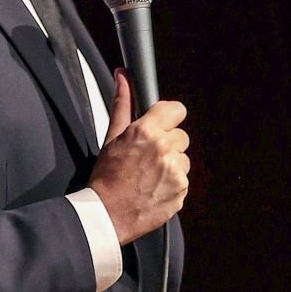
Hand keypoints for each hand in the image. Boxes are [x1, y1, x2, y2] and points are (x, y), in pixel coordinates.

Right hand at [88, 70, 189, 245]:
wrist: (106, 214)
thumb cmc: (107, 176)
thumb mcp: (112, 136)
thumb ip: (123, 103)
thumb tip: (123, 77)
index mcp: (147, 131)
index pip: (176, 109)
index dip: (167, 117)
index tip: (160, 125)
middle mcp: (164, 149)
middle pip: (180, 136)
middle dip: (167, 144)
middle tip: (146, 158)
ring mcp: (175, 171)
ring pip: (183, 159)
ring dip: (171, 165)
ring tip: (148, 175)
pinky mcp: (182, 190)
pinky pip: (183, 179)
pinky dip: (172, 184)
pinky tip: (153, 188)